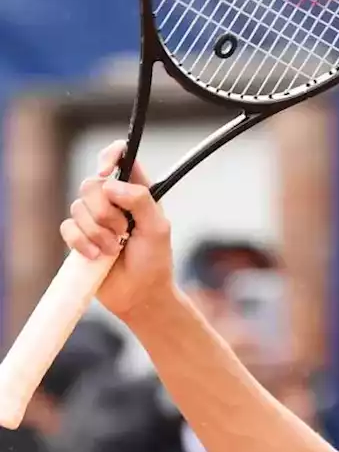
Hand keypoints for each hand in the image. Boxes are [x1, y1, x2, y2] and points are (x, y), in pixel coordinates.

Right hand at [61, 140, 176, 321]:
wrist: (140, 295)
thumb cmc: (154, 261)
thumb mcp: (158, 228)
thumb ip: (140, 200)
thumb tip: (111, 184)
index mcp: (137, 192)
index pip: (122, 158)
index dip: (111, 156)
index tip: (107, 171)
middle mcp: (113, 201)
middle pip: (91, 183)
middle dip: (105, 211)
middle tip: (123, 231)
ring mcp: (94, 219)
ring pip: (77, 207)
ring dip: (97, 232)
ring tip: (115, 249)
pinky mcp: (78, 238)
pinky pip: (67, 228)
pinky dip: (82, 243)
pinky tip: (98, 257)